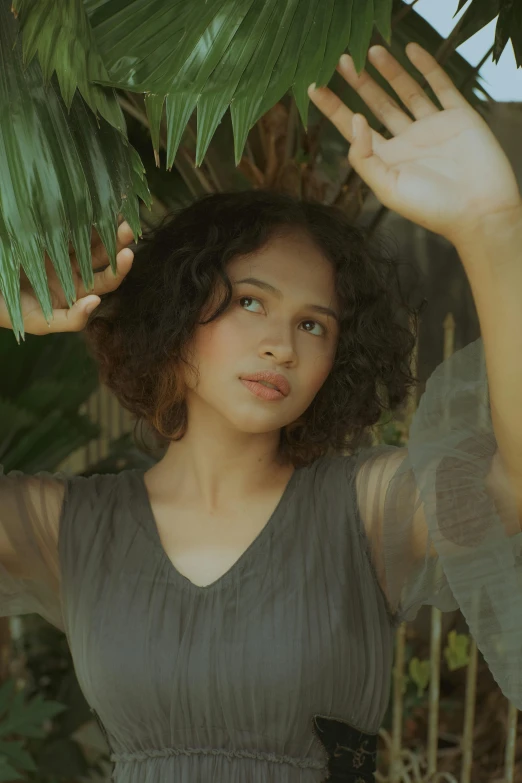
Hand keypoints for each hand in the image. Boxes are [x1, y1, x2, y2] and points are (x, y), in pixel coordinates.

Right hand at [1, 218, 134, 334]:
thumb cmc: (10, 311)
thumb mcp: (40, 322)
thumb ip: (71, 319)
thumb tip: (97, 302)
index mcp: (77, 291)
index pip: (105, 280)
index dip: (118, 269)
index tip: (127, 254)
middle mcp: (74, 270)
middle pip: (102, 255)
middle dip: (118, 242)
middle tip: (130, 228)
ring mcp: (61, 249)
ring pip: (88, 236)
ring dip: (104, 224)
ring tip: (119, 210)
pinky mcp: (46, 233)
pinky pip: (67, 223)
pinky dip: (81, 215)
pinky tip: (93, 204)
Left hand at [308, 43, 521, 245]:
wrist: (479, 211)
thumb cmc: (432, 208)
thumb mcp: (387, 188)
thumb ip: (364, 157)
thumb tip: (354, 119)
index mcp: (386, 160)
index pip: (352, 129)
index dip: (333, 108)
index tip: (315, 86)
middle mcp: (406, 142)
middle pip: (376, 105)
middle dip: (358, 83)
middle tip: (341, 59)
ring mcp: (432, 127)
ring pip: (405, 92)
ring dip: (389, 71)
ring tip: (371, 50)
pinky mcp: (458, 117)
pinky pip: (440, 86)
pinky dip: (428, 67)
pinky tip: (412, 51)